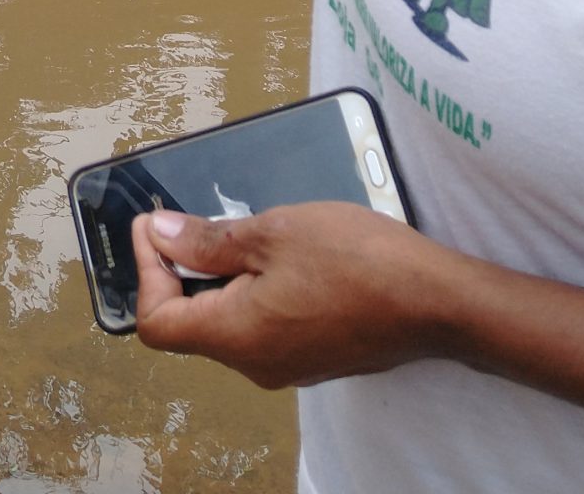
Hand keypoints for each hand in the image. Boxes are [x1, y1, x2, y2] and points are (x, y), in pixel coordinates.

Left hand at [131, 204, 465, 389]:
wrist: (438, 302)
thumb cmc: (359, 262)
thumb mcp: (274, 232)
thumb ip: (209, 240)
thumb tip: (162, 235)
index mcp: (236, 337)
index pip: (156, 322)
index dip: (145, 271)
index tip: (157, 227)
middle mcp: (255, 363)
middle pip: (190, 322)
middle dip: (183, 267)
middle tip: (195, 219)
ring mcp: (288, 364)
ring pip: (229, 321)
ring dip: (223, 275)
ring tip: (245, 229)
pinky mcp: (314, 355)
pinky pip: (263, 324)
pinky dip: (255, 288)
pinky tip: (280, 252)